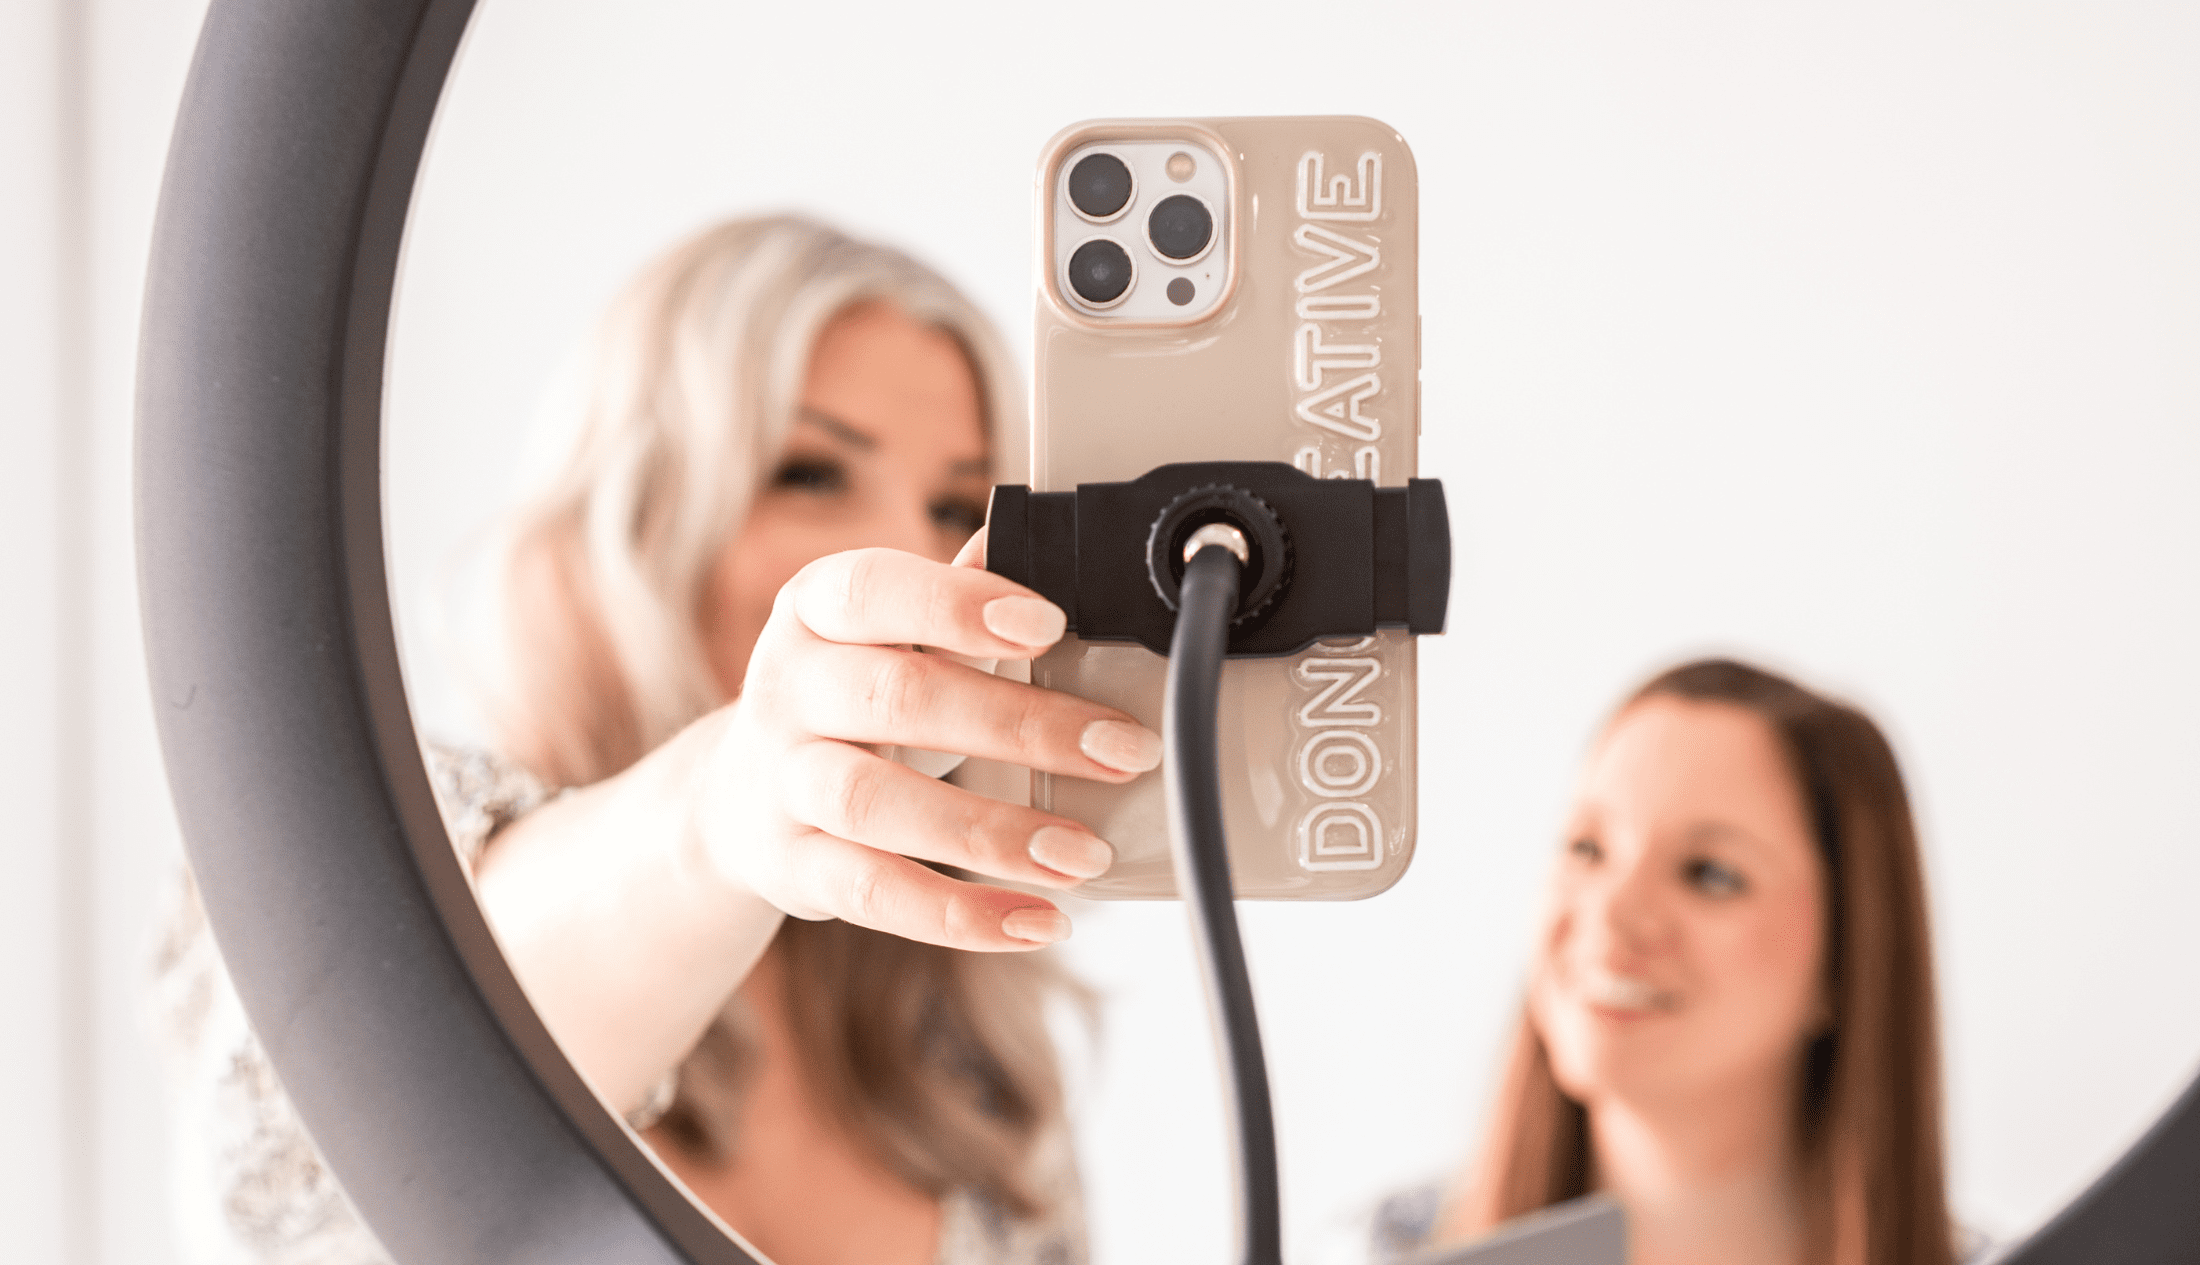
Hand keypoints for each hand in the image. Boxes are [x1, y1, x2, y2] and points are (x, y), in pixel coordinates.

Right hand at [688, 538, 1159, 950]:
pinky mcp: (788, 865)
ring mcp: (780, 781)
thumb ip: (958, 596)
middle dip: (1023, 726)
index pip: (872, 590)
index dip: (956, 605)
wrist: (741, 796)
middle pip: (899, 698)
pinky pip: (872, 891)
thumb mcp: (886, 634)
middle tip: (1125, 751)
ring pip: (879, 803)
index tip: (1049, 624)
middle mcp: (788, 687)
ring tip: (1082, 853)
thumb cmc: (850, 698)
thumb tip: (1036, 536)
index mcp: (816, 611)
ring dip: (992, 832)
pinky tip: (1035, 920)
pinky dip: (958, 914)